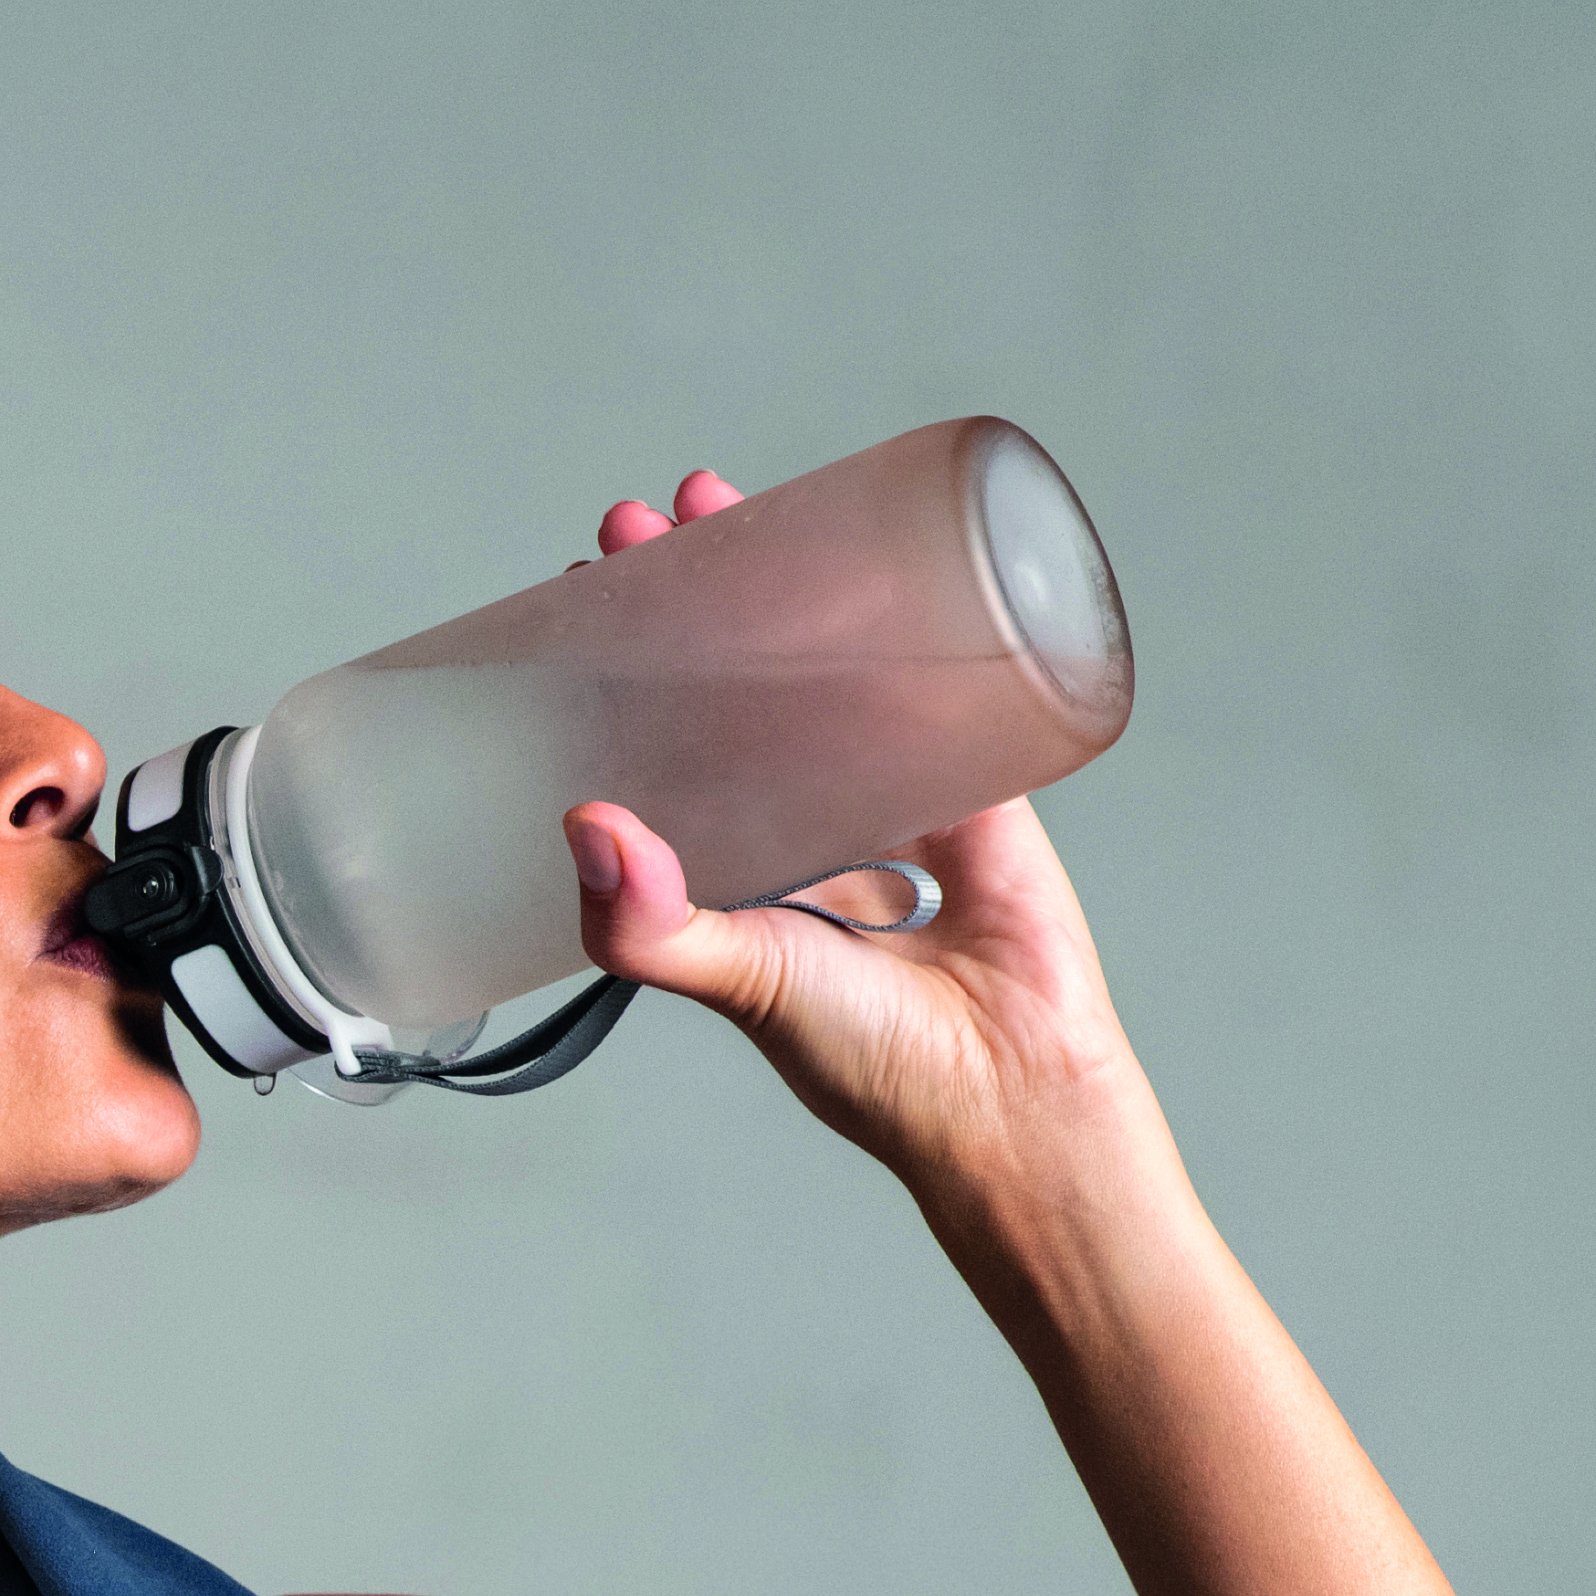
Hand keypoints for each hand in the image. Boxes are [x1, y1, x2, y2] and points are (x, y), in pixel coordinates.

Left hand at [562, 473, 1156, 1202]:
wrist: (1013, 1092)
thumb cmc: (873, 1062)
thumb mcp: (743, 982)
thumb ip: (656, 927)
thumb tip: (585, 825)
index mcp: (729, 872)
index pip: (654, 746)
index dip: (618, 673)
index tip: (582, 596)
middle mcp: (797, 824)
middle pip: (730, 683)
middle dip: (690, 598)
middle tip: (645, 523)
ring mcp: (886, 793)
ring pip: (823, 664)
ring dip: (784, 579)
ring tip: (723, 503)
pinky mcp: (975, 777)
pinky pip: (936, 677)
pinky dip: (907, 613)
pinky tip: (873, 541)